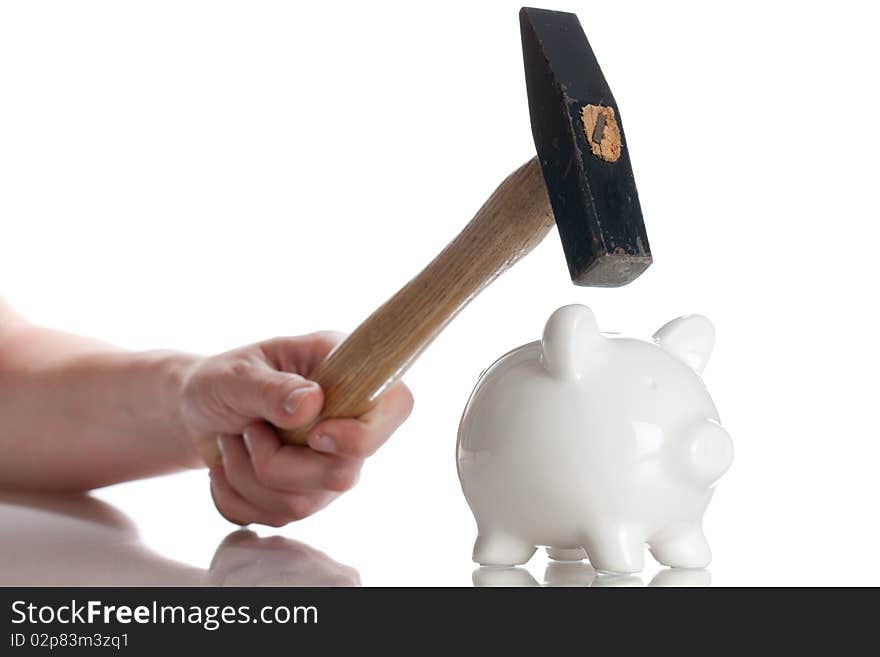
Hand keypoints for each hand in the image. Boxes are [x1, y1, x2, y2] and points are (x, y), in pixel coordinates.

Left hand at [179, 332, 412, 526]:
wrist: (197, 411)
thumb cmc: (223, 380)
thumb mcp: (236, 373)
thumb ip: (271, 387)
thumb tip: (310, 406)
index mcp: (348, 373)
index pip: (397, 406)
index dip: (365, 433)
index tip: (316, 435)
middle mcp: (350, 423)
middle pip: (344, 473)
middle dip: (278, 463)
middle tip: (248, 429)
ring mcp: (331, 464)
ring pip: (304, 503)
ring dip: (248, 476)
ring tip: (234, 440)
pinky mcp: (306, 495)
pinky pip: (276, 518)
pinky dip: (236, 498)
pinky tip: (227, 467)